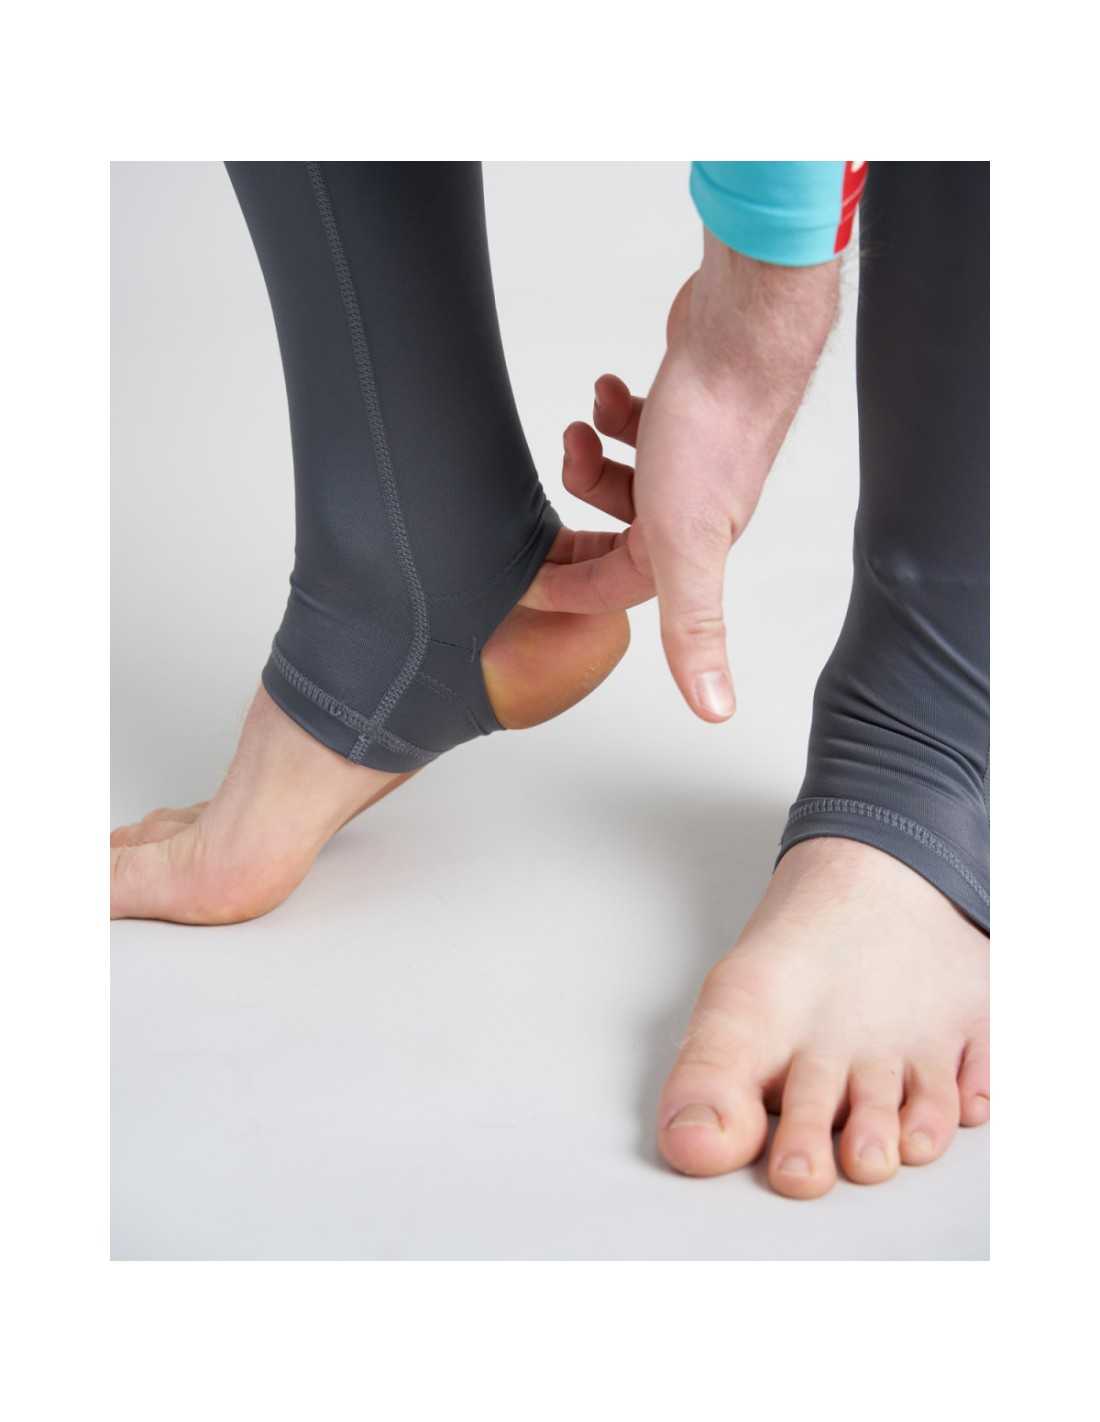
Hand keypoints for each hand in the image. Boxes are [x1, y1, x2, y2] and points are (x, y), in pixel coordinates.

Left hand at [522, 236, 839, 721]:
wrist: (740, 335)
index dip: (567, 588)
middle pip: (618, 534)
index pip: (617, 588)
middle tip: (544, 508)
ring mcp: (689, 455)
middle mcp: (692, 506)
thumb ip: (693, 631)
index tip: (523, 581)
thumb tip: (715, 709)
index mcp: (688, 548)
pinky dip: (613, 412)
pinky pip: (638, 424)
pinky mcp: (684, 405)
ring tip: (582, 432)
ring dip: (591, 459)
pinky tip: (607, 393)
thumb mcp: (687, 547)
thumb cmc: (717, 432)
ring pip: (625, 478)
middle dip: (577, 522)